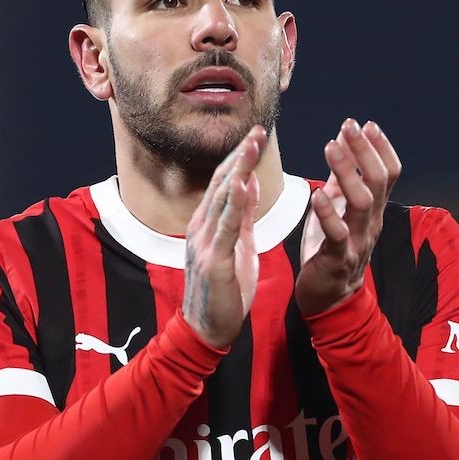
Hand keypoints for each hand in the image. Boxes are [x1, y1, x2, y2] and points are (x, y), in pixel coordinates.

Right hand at [182, 126, 266, 347]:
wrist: (208, 331)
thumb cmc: (224, 291)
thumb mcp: (238, 245)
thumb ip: (243, 215)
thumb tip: (250, 181)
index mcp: (208, 224)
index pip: (225, 182)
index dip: (240, 157)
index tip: (256, 134)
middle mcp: (201, 228)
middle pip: (222, 183)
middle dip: (240, 155)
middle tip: (257, 129)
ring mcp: (204, 243)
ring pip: (223, 199)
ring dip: (238, 169)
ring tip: (251, 145)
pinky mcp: (212, 260)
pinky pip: (225, 227)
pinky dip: (234, 203)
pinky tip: (242, 183)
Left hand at [296, 119, 401, 316]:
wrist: (328, 298)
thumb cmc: (331, 249)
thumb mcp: (338, 209)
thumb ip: (341, 179)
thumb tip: (342, 142)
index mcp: (373, 210)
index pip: (389, 174)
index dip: (381, 148)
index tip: (366, 125)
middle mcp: (371, 223)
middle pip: (378, 182)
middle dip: (364, 151)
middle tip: (349, 126)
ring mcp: (357, 241)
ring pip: (361, 202)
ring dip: (347, 171)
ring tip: (331, 146)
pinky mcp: (337, 258)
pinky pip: (337, 234)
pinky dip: (327, 213)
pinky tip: (317, 194)